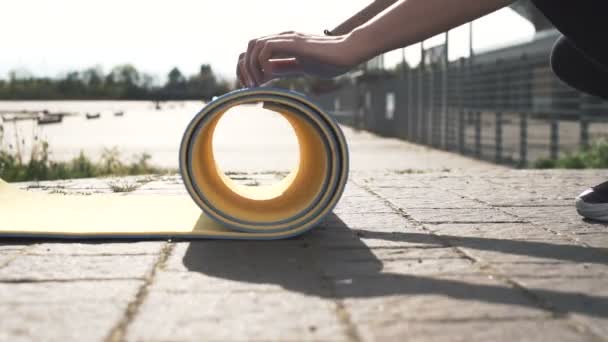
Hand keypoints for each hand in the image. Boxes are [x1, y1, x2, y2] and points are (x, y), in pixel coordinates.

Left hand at [236, 31, 363, 86]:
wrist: (348, 53)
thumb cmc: (330, 62)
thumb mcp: (302, 68)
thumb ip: (284, 69)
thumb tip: (267, 77)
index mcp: (283, 44)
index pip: (255, 51)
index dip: (248, 68)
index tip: (251, 86)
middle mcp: (282, 38)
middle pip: (250, 46)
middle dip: (245, 68)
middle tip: (250, 87)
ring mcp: (288, 38)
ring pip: (255, 45)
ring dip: (251, 66)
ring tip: (256, 85)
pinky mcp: (294, 42)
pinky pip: (266, 47)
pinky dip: (262, 63)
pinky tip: (268, 77)